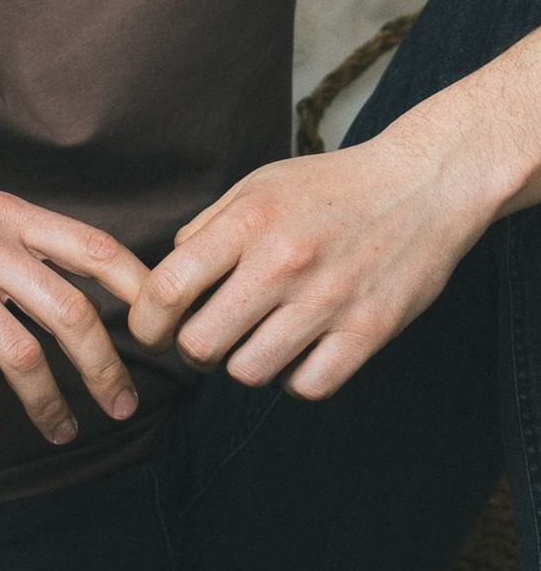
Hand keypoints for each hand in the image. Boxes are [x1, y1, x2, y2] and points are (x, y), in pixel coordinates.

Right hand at [0, 172, 146, 448]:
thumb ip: (14, 231)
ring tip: (62, 431)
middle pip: (72, 315)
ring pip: (24, 358)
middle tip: (122, 406)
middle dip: (106, 369)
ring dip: (51, 405)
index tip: (157, 331)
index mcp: (7, 215)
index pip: (95, 249)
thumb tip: (67, 269)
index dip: (139, 291)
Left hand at [128, 123, 489, 397]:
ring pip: (249, 372)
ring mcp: (329, 300)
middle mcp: (284, 262)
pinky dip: (296, 379)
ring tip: (262, 339)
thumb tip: (162, 282)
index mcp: (249, 222)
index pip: (167, 291)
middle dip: (194, 350)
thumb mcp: (259, 187)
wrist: (425, 184)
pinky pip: (307, 386)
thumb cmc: (331, 188)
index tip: (154, 331)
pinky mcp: (369, 330)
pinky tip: (302, 353)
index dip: (146, 324)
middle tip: (210, 337)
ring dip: (246, 364)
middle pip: (201, 344)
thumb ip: (206, 230)